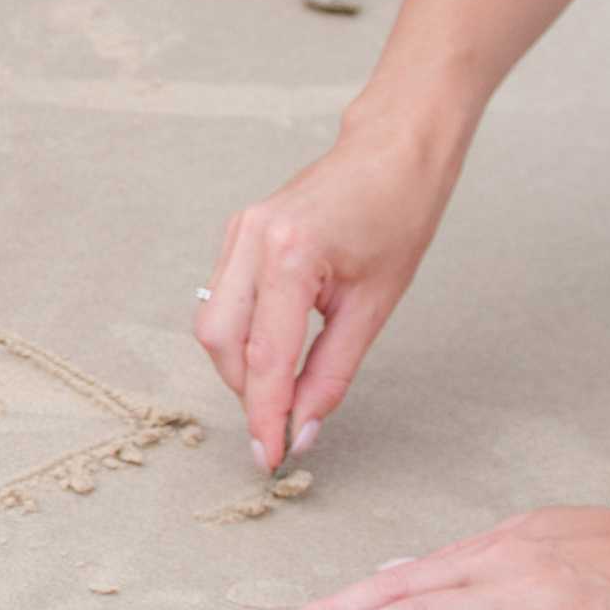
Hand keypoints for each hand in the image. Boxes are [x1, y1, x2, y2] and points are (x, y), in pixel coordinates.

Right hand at [199, 120, 456, 470]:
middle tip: (283, 426)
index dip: (265, 416)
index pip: (264, 357)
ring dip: (240, 365)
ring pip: (211, 322)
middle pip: (220, 342)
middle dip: (246, 392)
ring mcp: (239, 231)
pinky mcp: (239, 231)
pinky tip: (275, 349)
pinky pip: (221, 296)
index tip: (272, 458)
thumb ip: (331, 372)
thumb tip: (304, 428)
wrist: (392, 151)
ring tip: (283, 388)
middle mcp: (253, 239)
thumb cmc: (398, 215)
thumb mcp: (374, 306)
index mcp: (291, 255)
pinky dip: (241, 335)